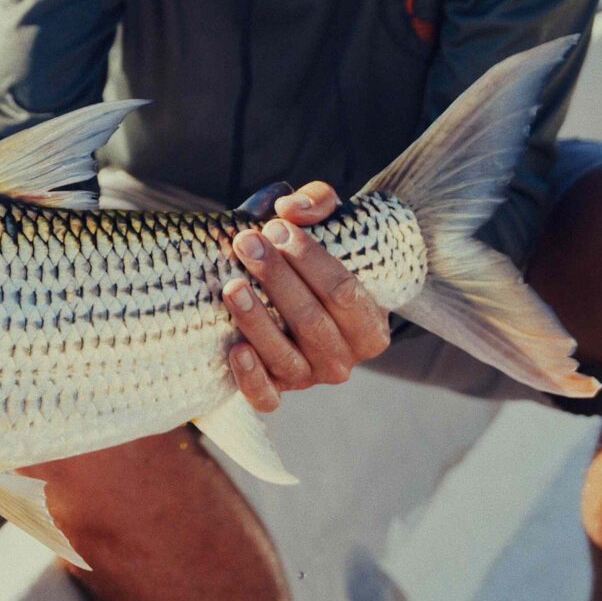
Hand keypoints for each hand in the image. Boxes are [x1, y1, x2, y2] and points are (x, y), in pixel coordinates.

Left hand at [222, 182, 392, 410]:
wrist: (284, 294)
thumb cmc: (309, 257)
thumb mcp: (324, 225)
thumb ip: (318, 203)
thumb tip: (290, 206)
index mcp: (369, 323)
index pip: (344, 293)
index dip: (311, 260)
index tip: (277, 228)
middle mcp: (345, 358)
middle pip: (312, 321)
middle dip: (277, 279)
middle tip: (246, 243)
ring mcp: (310, 378)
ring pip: (286, 356)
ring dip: (257, 321)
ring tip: (232, 286)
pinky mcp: (277, 393)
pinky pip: (267, 397)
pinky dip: (251, 378)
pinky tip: (236, 350)